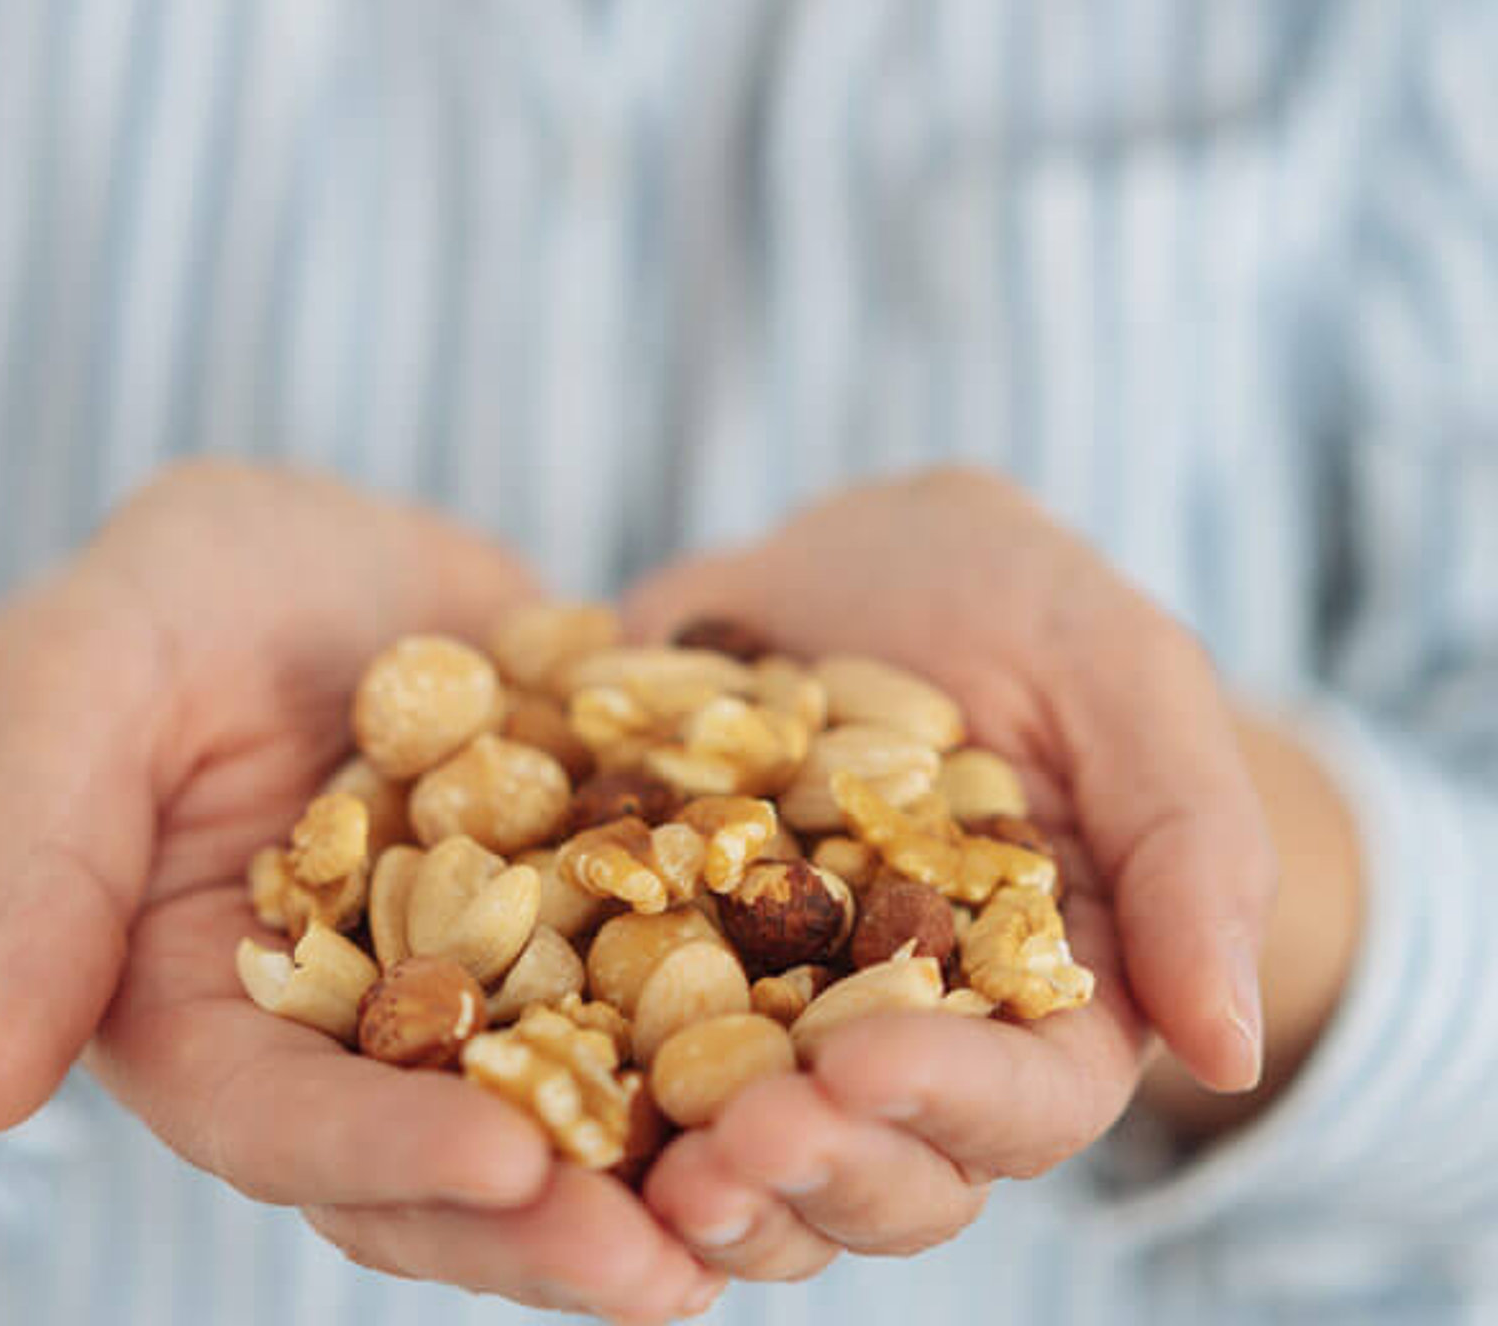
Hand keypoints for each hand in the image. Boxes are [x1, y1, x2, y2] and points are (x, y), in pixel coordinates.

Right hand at [0, 462, 723, 1325]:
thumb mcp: (85, 691)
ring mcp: (481, 988)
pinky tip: (852, 1023)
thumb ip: (41, 872)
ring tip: (789, 1188)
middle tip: (678, 1262)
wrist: (288, 553)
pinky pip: (669, 979)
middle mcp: (356, 1040)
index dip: (388, 1151)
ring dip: (674, 1163)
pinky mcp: (585, 912)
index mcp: (211, 1023)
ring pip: (575, 1108)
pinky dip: (749, 1015)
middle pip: (447, 1165)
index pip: (286, 1124)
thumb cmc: (150, 609)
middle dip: (557, 1218)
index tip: (502, 1159)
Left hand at [616, 467, 1276, 1282]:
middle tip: (722, 1143)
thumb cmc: (1027, 607)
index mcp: (1047, 1004)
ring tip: (619, 1157)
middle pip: (877, 1170)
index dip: (946, 1101)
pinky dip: (564, 1086)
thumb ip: (1190, 844)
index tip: (860, 1064)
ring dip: (686, 1176)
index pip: (1023, 1101)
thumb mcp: (1122, 673)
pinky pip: (605, 1060)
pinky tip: (503, 1082)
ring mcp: (769, 1025)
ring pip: (742, 1159)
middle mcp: (906, 1046)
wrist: (863, 559)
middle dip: (804, 1169)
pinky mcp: (646, 972)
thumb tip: (1233, 1046)